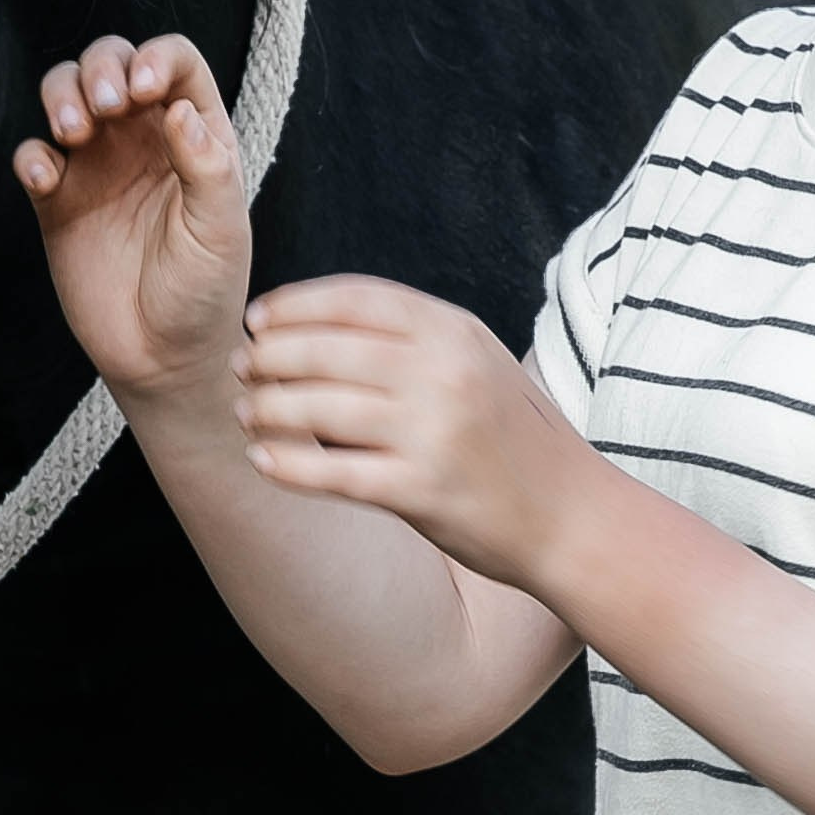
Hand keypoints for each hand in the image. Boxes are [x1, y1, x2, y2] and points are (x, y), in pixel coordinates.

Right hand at [14, 33, 251, 400]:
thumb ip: (207, 166)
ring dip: (61, 95)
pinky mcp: (57, 200)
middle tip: (105, 108)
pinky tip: (45, 178)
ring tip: (73, 132)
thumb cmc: (206, 292)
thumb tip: (179, 110)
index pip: (176, 64)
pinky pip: (33, 156)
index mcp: (195, 133)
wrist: (163, 357)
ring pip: (65, 94)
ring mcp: (97, 165)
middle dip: (101, 68)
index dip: (157, 59)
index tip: (145, 92)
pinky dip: (31, 155)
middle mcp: (144, 138)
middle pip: (111, 63)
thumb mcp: (221, 230)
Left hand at [233, 278, 592, 589]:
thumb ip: (414, 338)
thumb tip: (320, 325)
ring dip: (269, 408)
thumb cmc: (515, 439)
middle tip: (242, 366)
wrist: (572, 516)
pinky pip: (335, 473)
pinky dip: (289, 465)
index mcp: (454, 331)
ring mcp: (433, 432)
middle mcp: (443, 373)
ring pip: (321, 408)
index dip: (295, 304)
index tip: (258, 318)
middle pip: (327, 349)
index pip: (356, 298)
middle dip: (271, 355)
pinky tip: (262, 460)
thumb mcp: (478, 362)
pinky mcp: (422, 491)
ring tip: (247, 411)